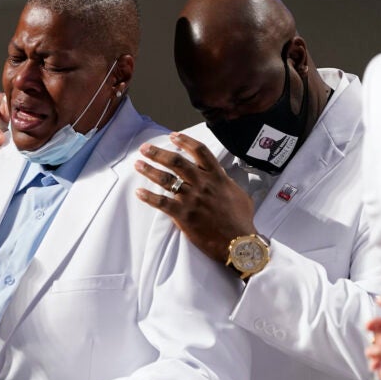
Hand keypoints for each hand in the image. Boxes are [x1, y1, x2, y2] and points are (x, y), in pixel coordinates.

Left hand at [135, 132, 256, 262]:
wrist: (239, 243)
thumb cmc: (242, 222)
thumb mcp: (240, 195)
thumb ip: (229, 184)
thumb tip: (225, 180)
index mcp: (217, 177)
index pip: (199, 151)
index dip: (184, 141)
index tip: (173, 136)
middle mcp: (203, 184)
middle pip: (176, 161)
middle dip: (158, 152)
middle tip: (146, 148)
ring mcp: (192, 199)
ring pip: (166, 179)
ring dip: (149, 170)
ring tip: (138, 164)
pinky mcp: (184, 215)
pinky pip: (162, 203)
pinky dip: (149, 197)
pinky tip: (139, 192)